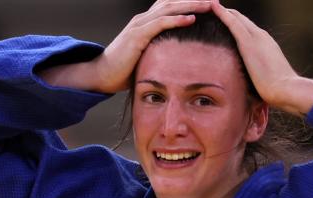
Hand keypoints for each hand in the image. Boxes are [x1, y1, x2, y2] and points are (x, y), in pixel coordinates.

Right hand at [41, 1, 212, 92]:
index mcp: (147, 23)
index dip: (189, 3)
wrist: (102, 75)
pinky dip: (177, 19)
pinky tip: (191, 18)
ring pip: (169, 8)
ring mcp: (139, 25)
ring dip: (191, 5)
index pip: (171, 6)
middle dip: (195, 0)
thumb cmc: (124, 69)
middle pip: (173, 2)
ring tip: (210, 4)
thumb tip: (179, 61)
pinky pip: (160, 23)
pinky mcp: (137, 36)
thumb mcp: (147, 56)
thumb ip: (160, 52)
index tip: (209, 5)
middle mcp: (143, 19)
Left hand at [211, 0, 312, 114]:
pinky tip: (213, 7)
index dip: (236, 22)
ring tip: (210, 3)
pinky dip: (222, 14)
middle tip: (214, 6)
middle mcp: (262, 37)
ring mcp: (256, 38)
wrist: (285, 88)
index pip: (248, 29)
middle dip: (228, 13)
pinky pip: (233, 23)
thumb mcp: (268, 79)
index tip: (225, 19)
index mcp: (266, 44)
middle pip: (242, 20)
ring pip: (236, 18)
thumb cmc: (278, 90)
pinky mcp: (248, 43)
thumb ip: (260, 76)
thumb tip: (256, 86)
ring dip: (223, 11)